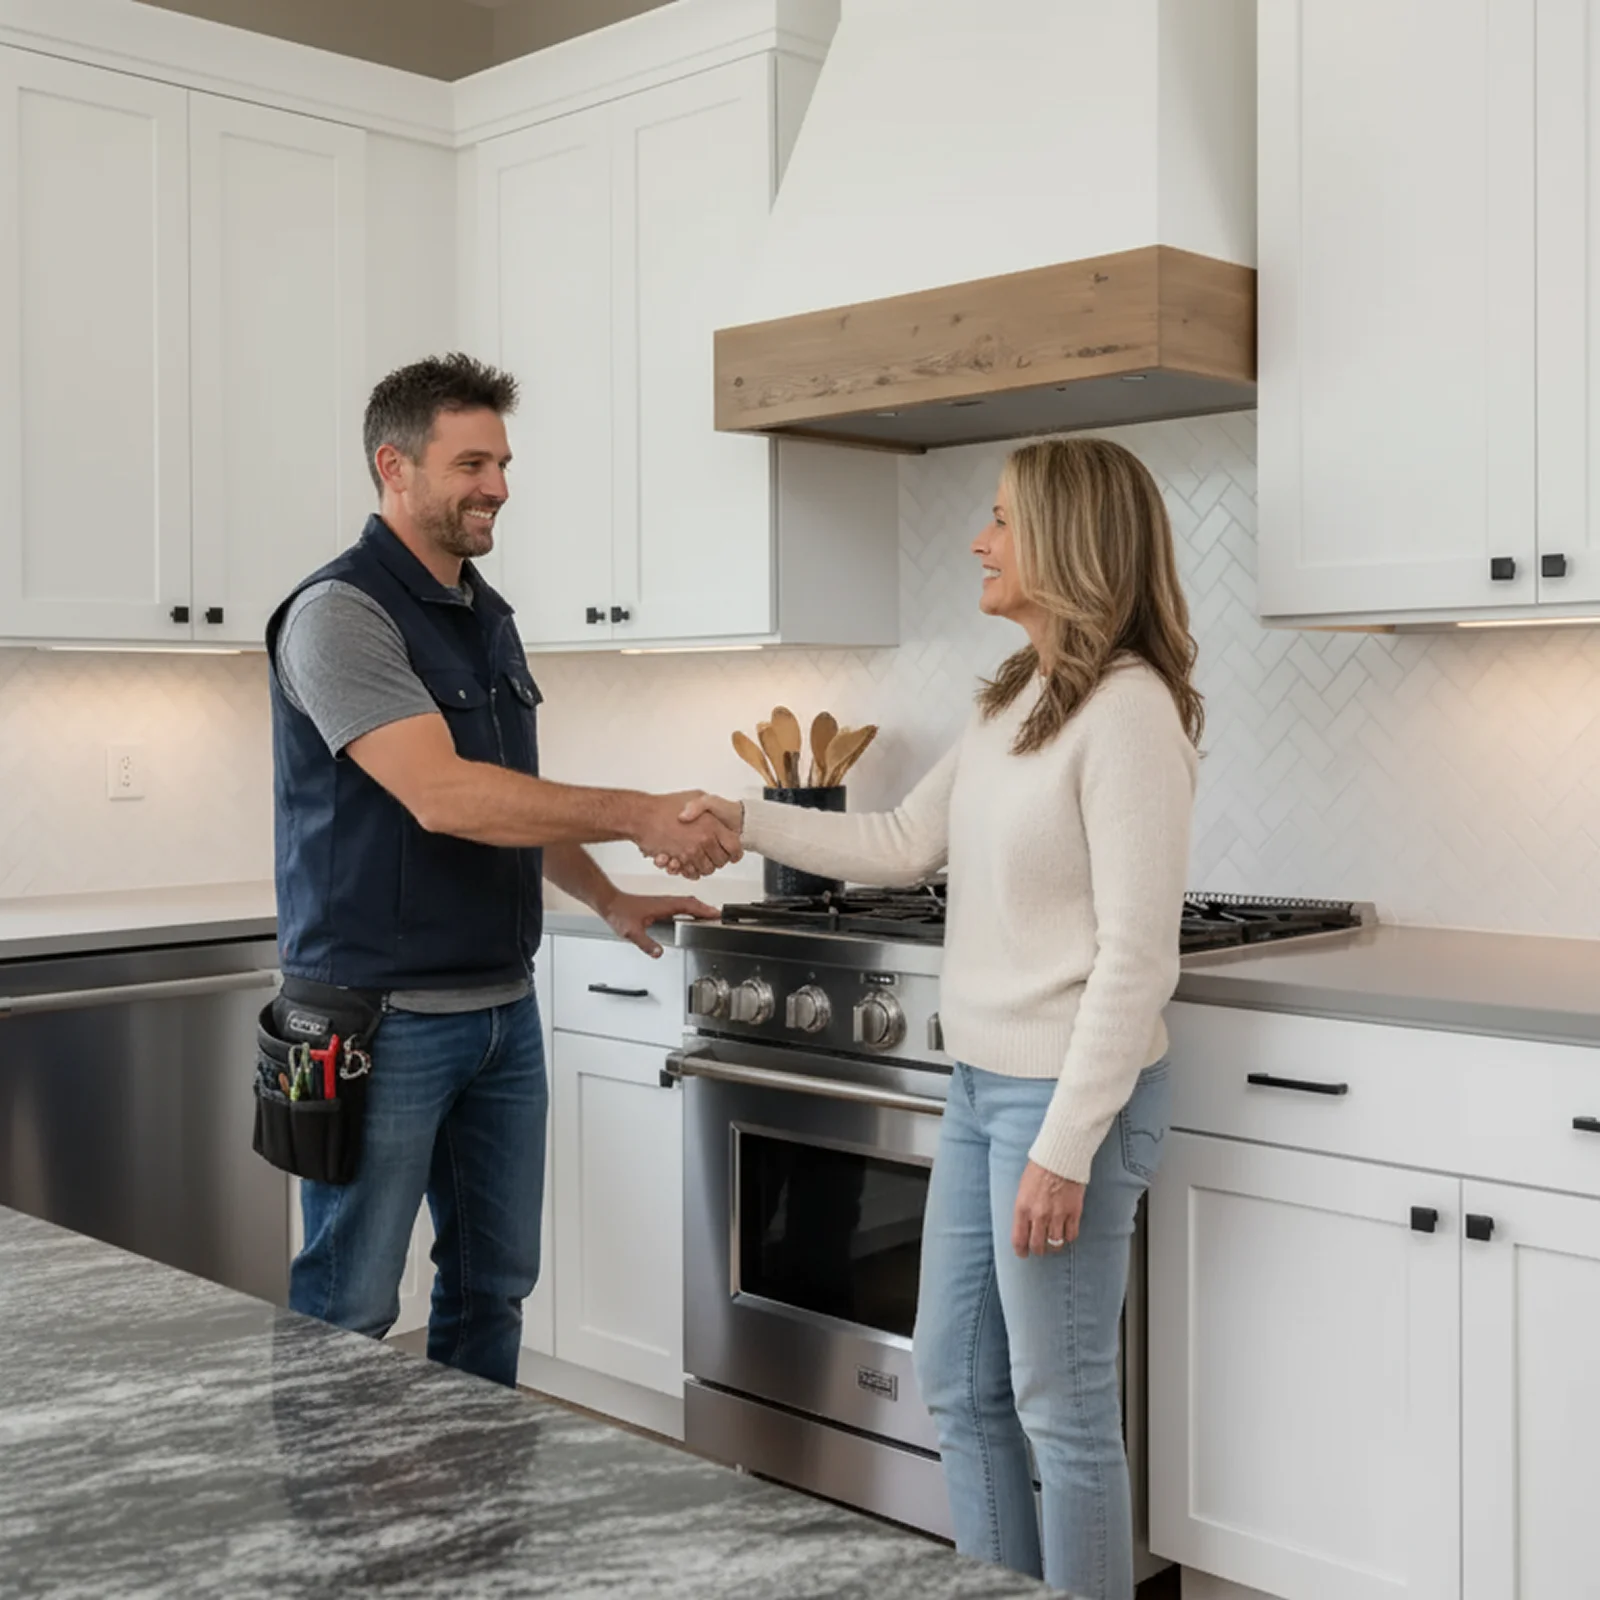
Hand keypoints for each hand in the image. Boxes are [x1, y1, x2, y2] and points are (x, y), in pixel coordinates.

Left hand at [601, 892, 717, 957]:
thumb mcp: (632, 932)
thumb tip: (658, 953)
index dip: (704, 910)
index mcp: (663, 906)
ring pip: (685, 902)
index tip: (716, 914)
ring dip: (698, 907)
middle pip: (691, 902)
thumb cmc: (620, 913)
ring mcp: (662, 903)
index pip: (689, 906)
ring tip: (708, 915)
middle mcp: (665, 902)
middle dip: (705, 908)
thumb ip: (646, 944)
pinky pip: (679, 905)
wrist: (610, 903)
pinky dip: (688, 908)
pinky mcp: (658, 905)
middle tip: (718, 915)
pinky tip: (687, 915)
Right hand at [632, 792, 741, 879]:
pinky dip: (690, 871)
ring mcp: (692, 851)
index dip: (734, 852)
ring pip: (706, 869)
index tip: (732, 854)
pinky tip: (687, 864)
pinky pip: (691, 872)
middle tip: (712, 856)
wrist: (642, 815)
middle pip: (721, 860)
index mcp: (712, 824)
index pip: (734, 846)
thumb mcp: (694, 796)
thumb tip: (716, 816)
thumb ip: (708, 806)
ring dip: (703, 866)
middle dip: (717, 860)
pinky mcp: (679, 860)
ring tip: (698, 860)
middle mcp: (704, 839)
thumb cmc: (664, 806)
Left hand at [1011, 1160, 1085, 1258]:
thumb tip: (1025, 1226)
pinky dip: (1069, 1237)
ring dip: (1054, 1246)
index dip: (1021, 1251)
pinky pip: (1071, 1235)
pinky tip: (1066, 1232)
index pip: (1019, 1239)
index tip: (1023, 1254)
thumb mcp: (1022, 1188)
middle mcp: (1039, 1215)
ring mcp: (1057, 1215)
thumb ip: (1024, 1208)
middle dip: (1038, 1250)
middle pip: (1038, 1246)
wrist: (1060, 1157)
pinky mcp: (1073, 1212)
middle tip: (1040, 1249)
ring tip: (1053, 1242)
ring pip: (1055, 1244)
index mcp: (1023, 1208)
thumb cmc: (1039, 1169)